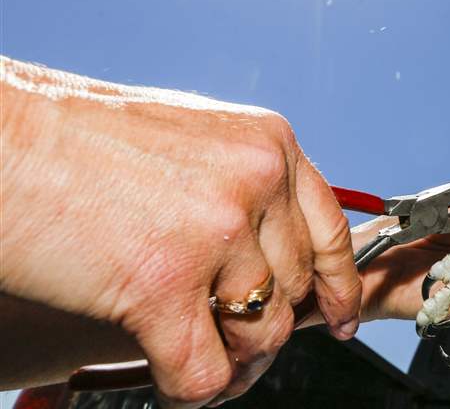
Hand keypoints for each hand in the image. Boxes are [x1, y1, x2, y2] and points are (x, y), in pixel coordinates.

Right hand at [1, 59, 360, 406]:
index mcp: (267, 144)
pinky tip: (168, 374)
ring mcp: (215, 230)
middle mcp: (255, 181)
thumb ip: (241, 190)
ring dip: (233, 360)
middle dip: (265, 328)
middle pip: (294, 289)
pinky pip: (204, 370)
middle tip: (234, 346)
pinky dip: (192, 388)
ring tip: (202, 360)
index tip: (339, 318)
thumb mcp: (193, 144)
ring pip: (261, 333)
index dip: (339, 285)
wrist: (0, 144)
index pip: (332, 231)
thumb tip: (268, 254)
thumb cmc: (77, 142)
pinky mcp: (162, 283)